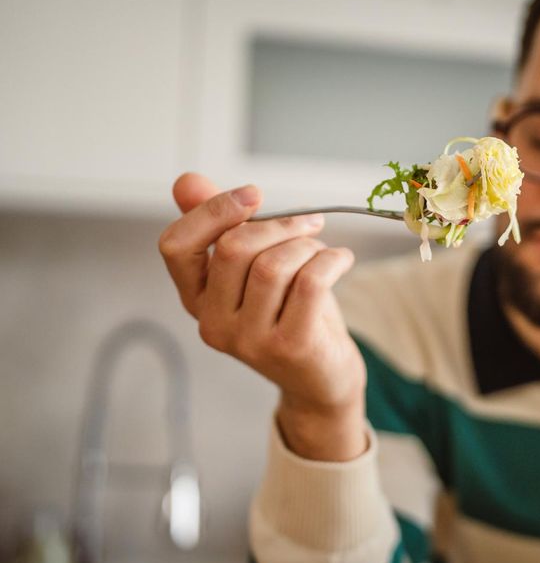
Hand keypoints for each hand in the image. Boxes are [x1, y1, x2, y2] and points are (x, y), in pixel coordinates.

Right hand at [158, 173, 367, 460]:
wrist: (322, 380)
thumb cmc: (290, 315)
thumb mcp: (254, 269)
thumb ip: (221, 228)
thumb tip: (186, 182)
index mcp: (196, 300)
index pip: (175, 246)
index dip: (211, 211)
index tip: (253, 195)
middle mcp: (213, 324)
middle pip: (232, 249)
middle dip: (278, 224)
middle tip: (309, 223)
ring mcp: (249, 341)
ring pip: (273, 265)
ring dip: (307, 245)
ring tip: (324, 252)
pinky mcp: (290, 347)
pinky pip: (309, 283)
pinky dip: (332, 260)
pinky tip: (342, 260)